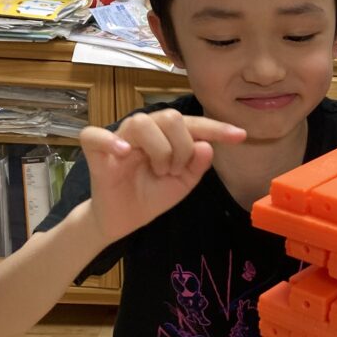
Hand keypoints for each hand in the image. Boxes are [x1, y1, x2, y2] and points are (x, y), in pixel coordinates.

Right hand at [80, 109, 246, 243]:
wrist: (124, 219)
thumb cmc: (153, 195)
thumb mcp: (183, 184)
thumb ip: (197, 165)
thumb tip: (208, 146)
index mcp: (167, 135)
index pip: (193, 124)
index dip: (216, 128)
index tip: (241, 136)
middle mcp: (145, 130)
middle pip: (170, 117)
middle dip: (182, 147)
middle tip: (175, 171)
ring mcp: (120, 138)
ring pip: (143, 123)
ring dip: (159, 150)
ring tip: (159, 171)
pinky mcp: (96, 152)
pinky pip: (95, 135)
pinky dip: (110, 141)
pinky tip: (125, 152)